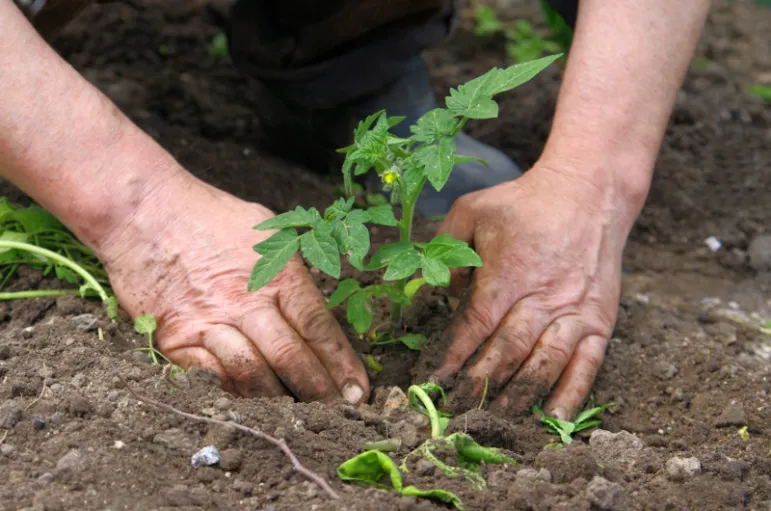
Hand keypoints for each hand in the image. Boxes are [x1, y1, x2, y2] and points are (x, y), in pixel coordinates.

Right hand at [100, 172, 369, 404]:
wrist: (144, 211)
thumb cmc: (210, 217)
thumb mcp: (267, 231)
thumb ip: (293, 273)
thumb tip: (317, 318)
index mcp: (277, 272)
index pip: (319, 328)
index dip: (342, 365)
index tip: (359, 394)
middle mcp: (246, 300)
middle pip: (291, 359)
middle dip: (318, 393)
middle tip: (335, 415)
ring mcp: (209, 322)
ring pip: (253, 377)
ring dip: (278, 402)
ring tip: (297, 416)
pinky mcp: (175, 340)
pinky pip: (211, 380)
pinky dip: (235, 396)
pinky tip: (251, 405)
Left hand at [432, 163, 634, 419]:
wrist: (589, 192)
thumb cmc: (524, 203)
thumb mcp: (472, 211)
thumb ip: (446, 249)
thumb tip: (433, 292)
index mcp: (508, 272)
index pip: (475, 325)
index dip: (454, 356)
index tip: (435, 380)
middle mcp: (543, 297)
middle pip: (508, 351)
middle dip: (481, 385)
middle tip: (458, 412)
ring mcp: (575, 311)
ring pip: (546, 363)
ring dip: (520, 395)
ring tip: (497, 420)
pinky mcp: (600, 319)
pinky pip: (588, 364)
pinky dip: (571, 394)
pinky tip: (555, 419)